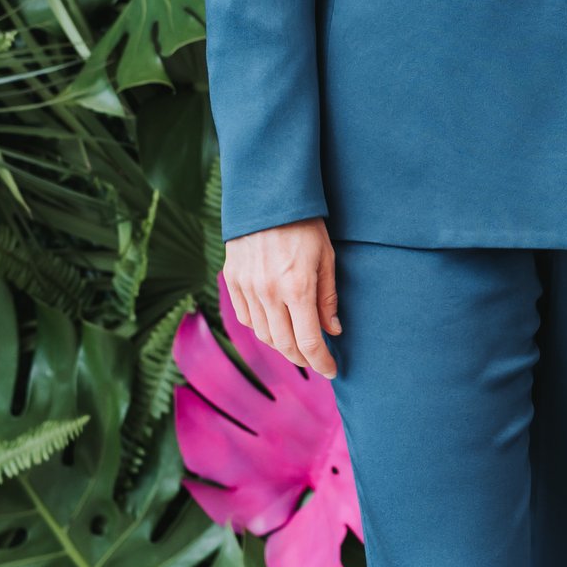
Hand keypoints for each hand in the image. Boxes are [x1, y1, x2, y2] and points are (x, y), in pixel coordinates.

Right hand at [222, 219, 341, 376]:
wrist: (265, 196)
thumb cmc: (304, 224)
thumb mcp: (326, 258)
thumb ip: (328, 298)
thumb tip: (333, 331)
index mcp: (297, 288)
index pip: (310, 342)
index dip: (322, 362)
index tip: (331, 370)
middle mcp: (269, 293)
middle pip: (285, 345)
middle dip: (303, 359)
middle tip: (316, 360)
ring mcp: (247, 288)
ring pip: (263, 335)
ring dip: (282, 346)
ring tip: (297, 344)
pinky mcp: (232, 280)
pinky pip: (246, 318)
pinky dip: (261, 328)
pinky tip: (274, 325)